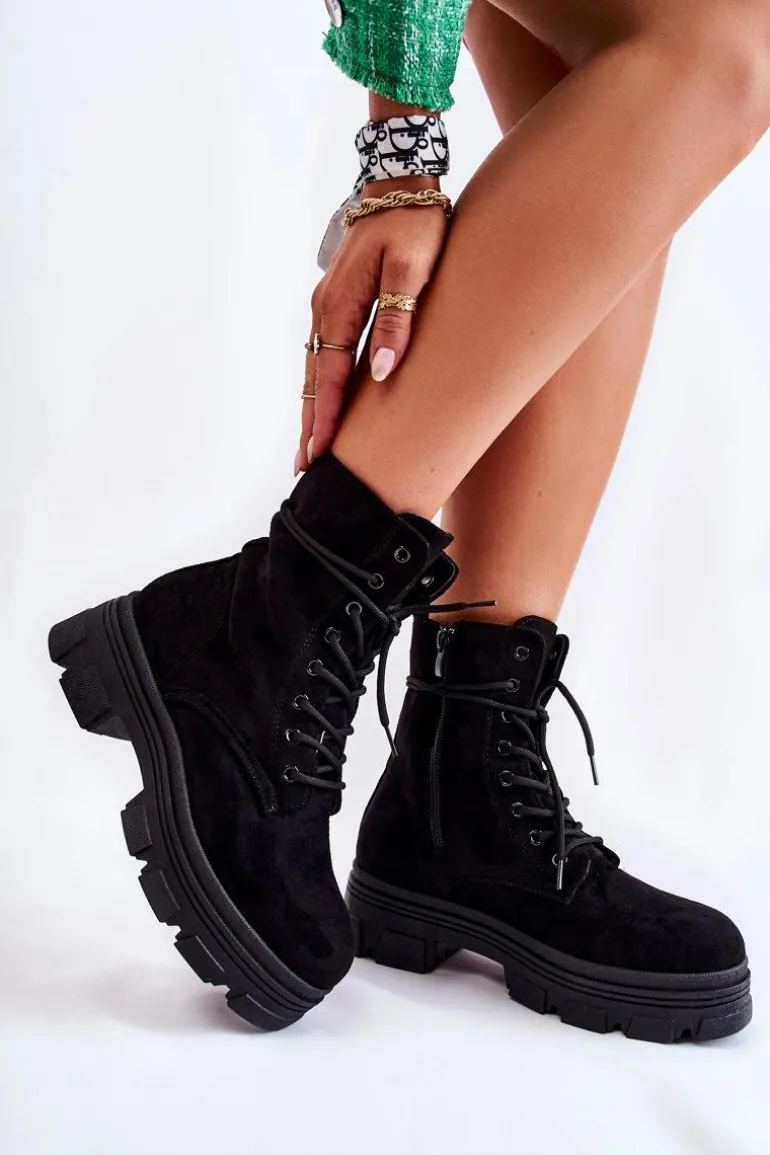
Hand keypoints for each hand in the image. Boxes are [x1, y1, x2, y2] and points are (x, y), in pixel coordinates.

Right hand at [296, 176, 449, 472]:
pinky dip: (320, 384)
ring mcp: (327, 305)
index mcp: (340, 305)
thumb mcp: (412, 268)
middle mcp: (325, 309)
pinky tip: (324, 401)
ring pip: (314, 368)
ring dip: (312, 408)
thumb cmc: (414, 223)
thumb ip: (397, 320)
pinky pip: (323, 353)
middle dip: (310, 424)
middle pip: (314, 379)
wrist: (402, 181)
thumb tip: (381, 373)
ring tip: (310, 446)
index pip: (330, 375)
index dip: (326, 418)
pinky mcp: (337, 301)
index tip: (320, 454)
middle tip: (305, 468)